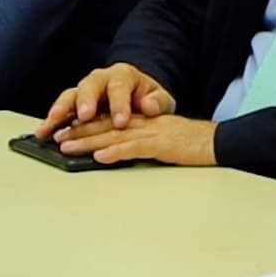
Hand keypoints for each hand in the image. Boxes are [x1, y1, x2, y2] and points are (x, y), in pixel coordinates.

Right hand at [35, 62, 175, 138]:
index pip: (120, 86)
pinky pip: (60, 110)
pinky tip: (43, 132)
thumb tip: (149, 105)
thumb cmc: (150, 100)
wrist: (140, 100)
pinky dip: (51, 121)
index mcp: (123, 75)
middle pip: (90, 86)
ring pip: (70, 96)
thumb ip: (158, 102)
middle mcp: (100, 79)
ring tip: (52, 123)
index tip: (120, 122)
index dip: (120, 104)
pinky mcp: (74, 106)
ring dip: (61, 110)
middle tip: (85, 116)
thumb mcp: (160, 100)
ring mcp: (84, 92)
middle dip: (87, 101)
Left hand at [52, 113, 216, 164]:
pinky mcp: (162, 145)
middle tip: (57, 137)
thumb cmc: (192, 144)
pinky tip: (101, 156)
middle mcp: (144, 123)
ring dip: (89, 141)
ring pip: (115, 135)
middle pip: (106, 125)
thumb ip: (141, 142)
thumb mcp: (163, 139)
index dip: (86, 125)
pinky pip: (135, 148)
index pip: (110, 121)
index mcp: (143, 121)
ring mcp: (153, 133)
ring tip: (67, 146)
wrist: (218, 141)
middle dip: (79, 132)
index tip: (66, 130)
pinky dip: (116, 152)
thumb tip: (115, 150)